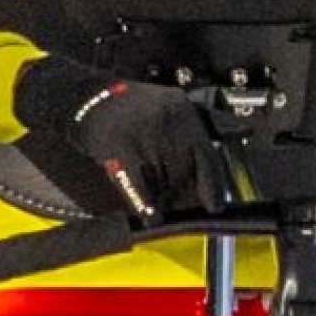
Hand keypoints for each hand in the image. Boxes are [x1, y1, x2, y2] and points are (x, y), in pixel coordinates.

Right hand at [16, 57, 225, 223]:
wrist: (85, 98)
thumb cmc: (128, 108)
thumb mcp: (168, 107)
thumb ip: (194, 133)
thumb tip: (229, 152)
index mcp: (181, 109)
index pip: (205, 152)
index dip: (211, 183)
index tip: (216, 205)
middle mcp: (166, 120)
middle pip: (184, 171)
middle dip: (181, 191)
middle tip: (175, 200)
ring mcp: (143, 134)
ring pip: (163, 182)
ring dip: (162, 196)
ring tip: (153, 195)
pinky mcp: (119, 148)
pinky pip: (139, 185)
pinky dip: (146, 204)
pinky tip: (151, 216)